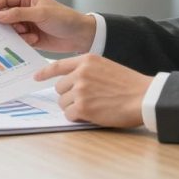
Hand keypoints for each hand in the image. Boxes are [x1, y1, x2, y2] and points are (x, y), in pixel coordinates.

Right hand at [0, 0, 96, 53]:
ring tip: (28, 35)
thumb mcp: (41, 13)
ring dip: (16, 34)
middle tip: (2, 30)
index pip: (5, 0)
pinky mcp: (30, 38)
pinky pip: (18, 41)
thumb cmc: (64, 18)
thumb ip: (19, 14)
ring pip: (11, 30)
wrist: (80, 36)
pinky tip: (34, 40)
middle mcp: (25, 11)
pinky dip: (23, 42)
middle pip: (5, 17)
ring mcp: (27, 25)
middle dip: (4, 24)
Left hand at [36, 54, 151, 127]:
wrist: (143, 96)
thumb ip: (87, 71)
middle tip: (85, 100)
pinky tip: (92, 115)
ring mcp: (81, 90)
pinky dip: (78, 117)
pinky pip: (69, 114)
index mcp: (87, 60)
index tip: (36, 77)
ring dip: (73, 107)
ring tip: (93, 107)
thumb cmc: (129, 85)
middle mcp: (81, 73)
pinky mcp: (83, 107)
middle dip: (69, 96)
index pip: (58, 65)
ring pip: (63, 102)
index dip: (45, 72)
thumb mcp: (106, 67)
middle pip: (59, 88)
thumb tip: (70, 82)